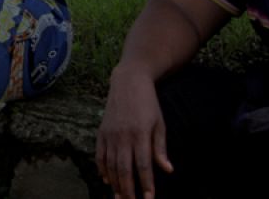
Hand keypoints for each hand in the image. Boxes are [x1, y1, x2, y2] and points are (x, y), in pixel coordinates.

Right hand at [95, 69, 170, 198]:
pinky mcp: (101, 131)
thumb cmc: (148, 104)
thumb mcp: (160, 124)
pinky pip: (100, 154)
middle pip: (124, 169)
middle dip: (128, 189)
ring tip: (119, 197)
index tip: (149, 198)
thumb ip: (161, 148)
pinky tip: (106, 179)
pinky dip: (102, 168)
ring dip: (115, 183)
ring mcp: (110, 134)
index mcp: (140, 134)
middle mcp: (123, 136)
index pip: (143, 165)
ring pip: (111, 164)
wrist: (128, 82)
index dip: (146, 184)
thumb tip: (167, 170)